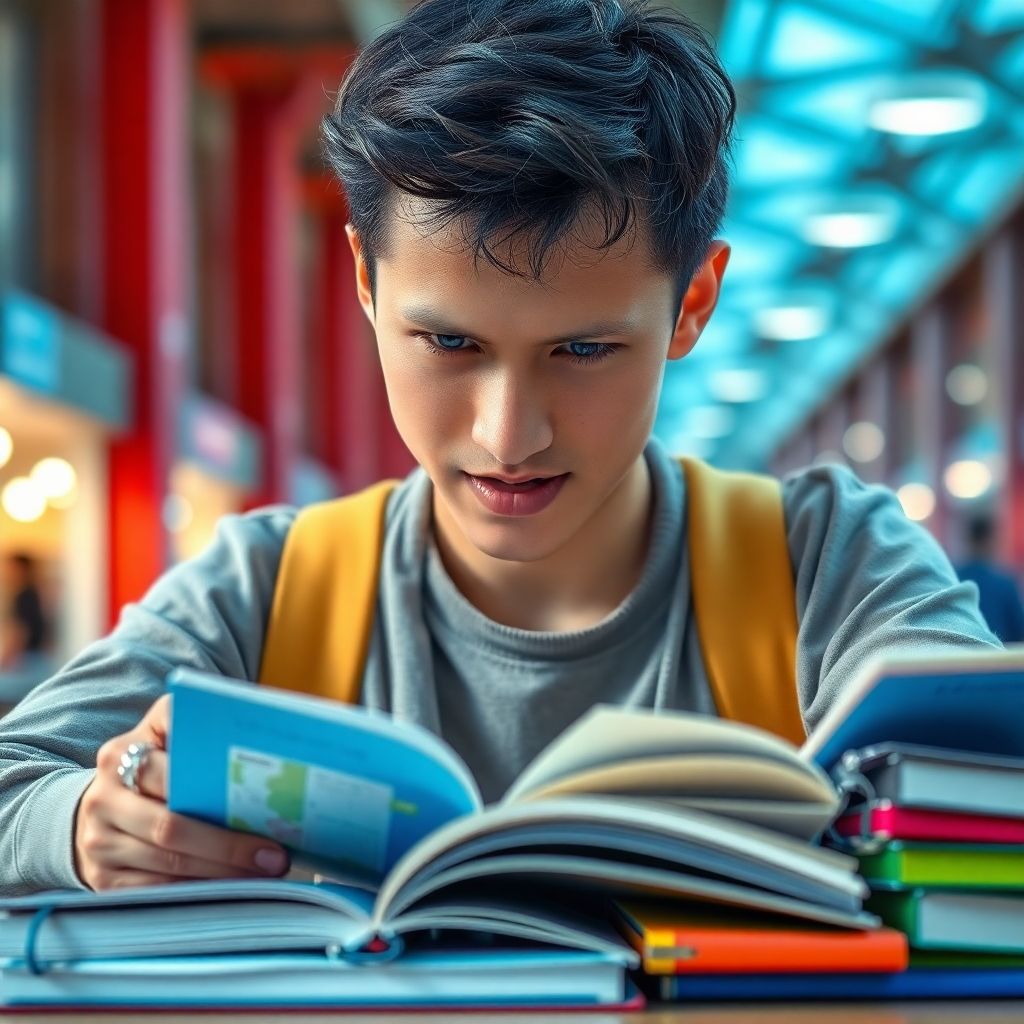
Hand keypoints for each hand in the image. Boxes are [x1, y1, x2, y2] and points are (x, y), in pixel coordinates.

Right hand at [74, 694, 289, 889]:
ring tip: (264, 871)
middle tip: (274, 855)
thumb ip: (193, 726)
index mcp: (119, 755)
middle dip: (227, 845)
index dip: (213, 790)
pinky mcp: (103, 878)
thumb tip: (253, 738)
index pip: (167, 774)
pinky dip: (199, 890)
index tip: (260, 804)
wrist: (100, 804)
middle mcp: (102, 799)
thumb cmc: (153, 765)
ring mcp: (99, 843)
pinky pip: (157, 891)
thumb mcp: (164, 732)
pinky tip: (233, 887)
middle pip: (169, 827)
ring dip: (221, 873)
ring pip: (168, 864)